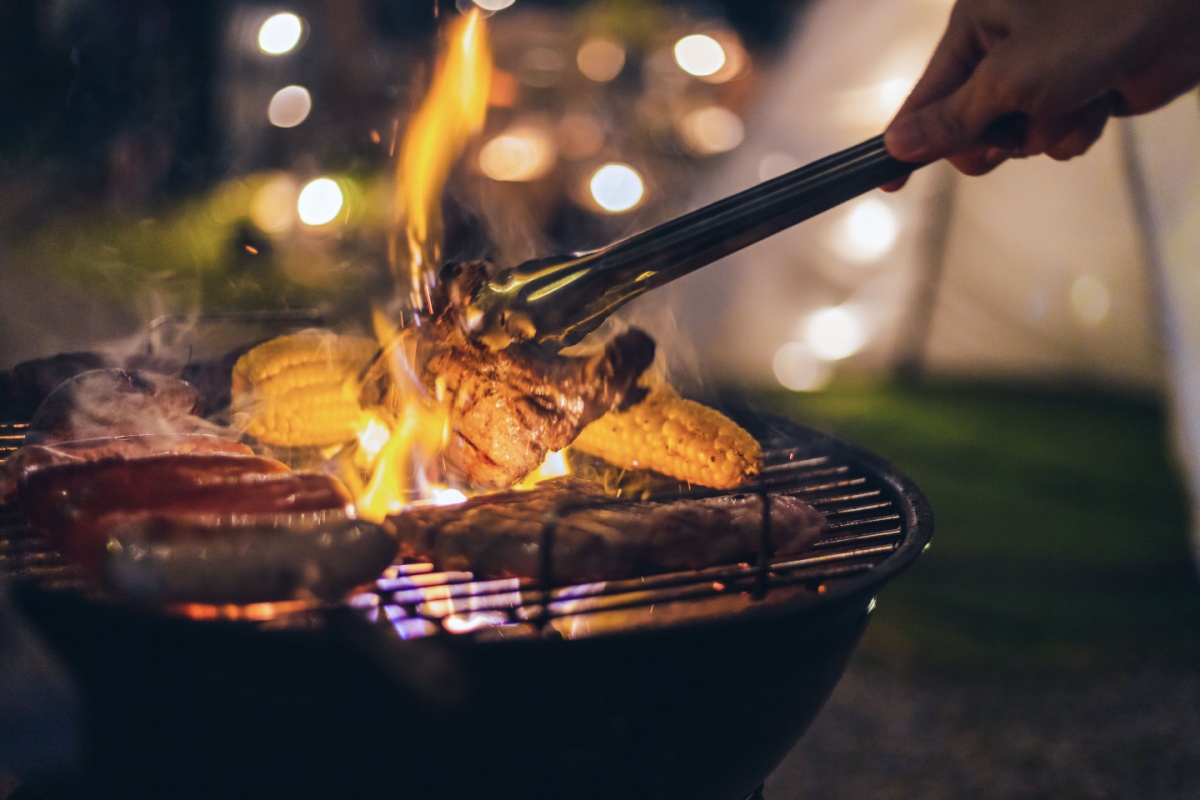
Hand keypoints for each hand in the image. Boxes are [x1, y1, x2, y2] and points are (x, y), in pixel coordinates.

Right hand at [883, 0, 1199, 184]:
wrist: (1183, 11)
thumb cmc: (1095, 22)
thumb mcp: (1009, 78)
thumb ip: (950, 119)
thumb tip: (896, 145)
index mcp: (976, 25)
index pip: (925, 95)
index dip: (907, 140)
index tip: (886, 182)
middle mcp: (1004, 47)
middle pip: (967, 128)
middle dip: (991, 139)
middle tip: (1007, 134)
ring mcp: (1044, 72)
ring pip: (1016, 138)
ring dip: (1045, 130)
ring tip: (1077, 96)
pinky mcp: (1081, 91)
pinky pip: (1056, 136)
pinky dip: (1077, 128)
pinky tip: (1102, 100)